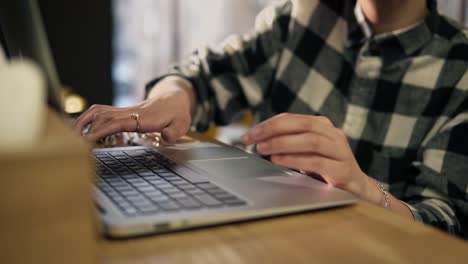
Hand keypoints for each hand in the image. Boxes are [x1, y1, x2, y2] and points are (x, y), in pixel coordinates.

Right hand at [73, 77, 194, 142]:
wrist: (174, 98)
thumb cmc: (177, 113)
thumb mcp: (181, 124)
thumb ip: (174, 132)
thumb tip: (166, 137)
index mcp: (143, 118)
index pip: (118, 123)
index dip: (102, 130)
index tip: (88, 139)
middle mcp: (130, 112)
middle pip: (103, 116)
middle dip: (86, 127)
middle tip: (72, 141)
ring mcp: (125, 111)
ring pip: (99, 111)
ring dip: (84, 120)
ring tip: (71, 133)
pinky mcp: (122, 112)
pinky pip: (102, 111)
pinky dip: (89, 117)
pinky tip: (80, 126)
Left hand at [241, 113, 376, 201]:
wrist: (357, 187)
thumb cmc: (325, 167)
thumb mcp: (306, 151)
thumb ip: (288, 142)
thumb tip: (258, 140)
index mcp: (322, 125)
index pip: (291, 119)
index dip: (268, 124)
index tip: (249, 133)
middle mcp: (332, 134)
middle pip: (301, 125)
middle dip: (272, 130)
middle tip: (252, 139)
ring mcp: (340, 151)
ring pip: (310, 141)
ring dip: (283, 144)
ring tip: (263, 149)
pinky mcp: (343, 170)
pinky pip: (317, 162)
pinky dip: (295, 160)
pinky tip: (279, 161)